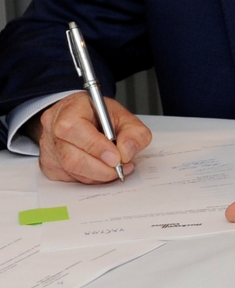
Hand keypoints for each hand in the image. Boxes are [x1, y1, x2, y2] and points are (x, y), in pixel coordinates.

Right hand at [27, 94, 150, 182]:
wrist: (82, 118)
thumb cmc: (100, 116)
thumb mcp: (124, 116)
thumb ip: (134, 132)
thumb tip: (126, 152)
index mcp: (69, 109)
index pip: (74, 129)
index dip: (96, 147)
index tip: (117, 158)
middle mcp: (52, 128)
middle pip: (71, 157)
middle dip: (100, 168)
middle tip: (121, 169)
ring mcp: (47, 148)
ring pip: (70, 170)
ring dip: (97, 175)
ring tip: (114, 169)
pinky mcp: (48, 164)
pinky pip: (68, 178)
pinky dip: (88, 178)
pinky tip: (99, 169)